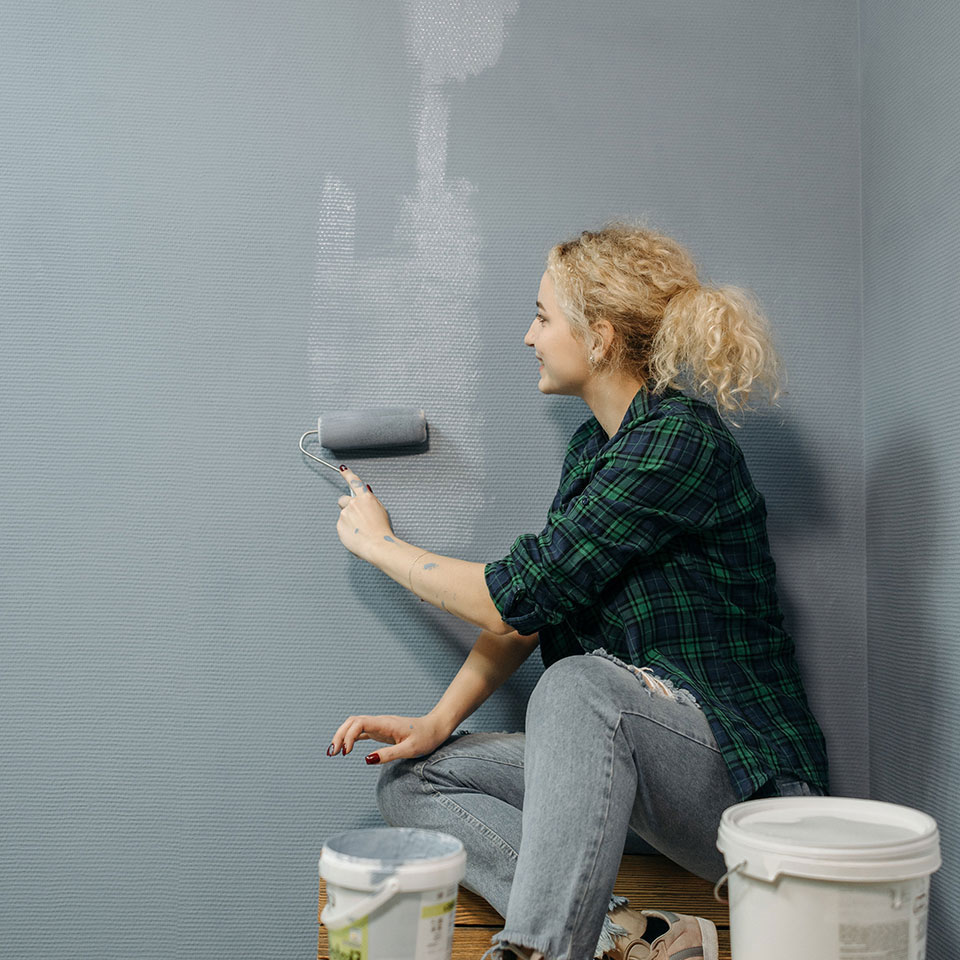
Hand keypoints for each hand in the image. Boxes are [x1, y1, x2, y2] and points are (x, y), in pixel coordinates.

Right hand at [326, 713, 455, 764]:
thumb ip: (388, 754)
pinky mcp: (381, 732)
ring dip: (342, 736)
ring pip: (354, 725)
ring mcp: (379, 726)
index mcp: (385, 724)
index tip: (346, 753)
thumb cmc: (426, 738)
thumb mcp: (410, 749)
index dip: (348, 736)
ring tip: (333, 752)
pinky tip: (345, 749)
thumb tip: (366, 759)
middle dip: (339, 735)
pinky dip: (351, 738)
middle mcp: (380, 722)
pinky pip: (361, 732)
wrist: (435, 728)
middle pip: (352, 722)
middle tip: (331, 753)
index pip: (359, 723)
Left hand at [336, 465, 394, 558]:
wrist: (377, 545)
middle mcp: (353, 504)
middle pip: (343, 499)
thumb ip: (371, 501)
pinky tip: (357, 535)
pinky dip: (347, 530)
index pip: (354, 481)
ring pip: (343, 515)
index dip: (348, 474)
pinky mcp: (339, 526)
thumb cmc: (382, 530)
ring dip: (349, 520)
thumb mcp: (382, 511)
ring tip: (361, 530)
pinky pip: (342, 526)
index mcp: (366, 498)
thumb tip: (366, 493)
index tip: (343, 469)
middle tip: (355, 516)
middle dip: (347, 505)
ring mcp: (345, 514)